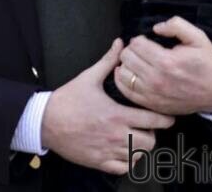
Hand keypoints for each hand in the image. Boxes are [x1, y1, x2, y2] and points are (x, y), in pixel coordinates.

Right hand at [41, 39, 174, 174]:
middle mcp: (116, 135)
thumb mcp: (88, 77)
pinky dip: (128, 161)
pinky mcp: (99, 162)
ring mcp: (108, 150)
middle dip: (153, 134)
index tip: (167, 117)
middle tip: (146, 127)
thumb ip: (107, 61)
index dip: (165, 119)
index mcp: (117, 114)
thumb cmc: (67, 99)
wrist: (44, 121)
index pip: (154, 120)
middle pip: (150, 142)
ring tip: (135, 137)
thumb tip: (120, 43)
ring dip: (140, 147)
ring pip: (139, 156)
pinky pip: (124, 168)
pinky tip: (123, 150)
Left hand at [114, 16, 211, 114]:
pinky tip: (131, 73)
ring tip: (137, 62)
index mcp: (167, 61)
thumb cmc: (208, 64)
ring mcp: (152, 94)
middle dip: (132, 50)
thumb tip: (156, 28)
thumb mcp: (198, 38)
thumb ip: (176, 26)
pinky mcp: (151, 104)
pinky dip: (122, 80)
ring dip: (127, 65)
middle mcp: (156, 79)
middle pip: (127, 57)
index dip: (139, 39)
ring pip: (123, 74)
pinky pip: (125, 91)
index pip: (136, 44)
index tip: (147, 42)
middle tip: (141, 51)